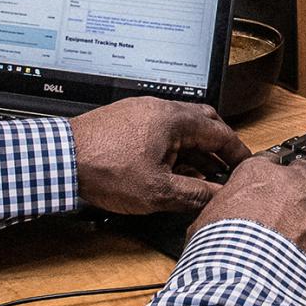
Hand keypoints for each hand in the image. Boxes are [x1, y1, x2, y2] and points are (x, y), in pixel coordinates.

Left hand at [71, 96, 250, 215]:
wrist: (60, 159)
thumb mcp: (157, 191)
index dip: (236, 152)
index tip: (245, 165)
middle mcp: (158, 107)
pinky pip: (159, 129)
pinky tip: (167, 169)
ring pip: (179, 127)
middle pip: (202, 122)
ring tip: (197, 176)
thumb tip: (216, 197)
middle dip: (217, 147)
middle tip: (225, 168)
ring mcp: (140, 111)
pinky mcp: (125, 120)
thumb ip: (193, 194)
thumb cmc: (103, 168)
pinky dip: (172, 147)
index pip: (220, 131)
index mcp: (173, 118)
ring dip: (193, 149)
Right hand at [189, 154, 305, 266]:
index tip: (271, 181)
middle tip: (301, 188)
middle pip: (305, 168)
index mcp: (257, 173)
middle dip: (303, 177)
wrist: (244, 275)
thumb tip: (210, 218)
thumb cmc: (221, 248)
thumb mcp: (204, 221)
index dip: (271, 173)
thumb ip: (217, 210)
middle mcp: (290, 182)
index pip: (269, 162)